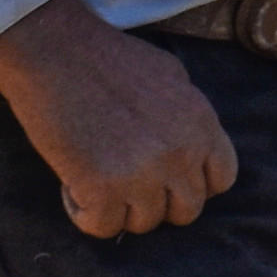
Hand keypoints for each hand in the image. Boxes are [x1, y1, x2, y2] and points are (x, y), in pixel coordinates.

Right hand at [0, 0, 238, 235]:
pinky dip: (85, 213)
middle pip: (186, 211)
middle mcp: (180, 153)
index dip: (193, 183)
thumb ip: (187, 117)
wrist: (55, 49)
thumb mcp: (169, 75)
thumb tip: (189, 146)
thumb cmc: (105, 56)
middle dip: (157, 201)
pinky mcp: (102, 188)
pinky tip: (73, 187)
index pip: (221, 179)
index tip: (167, 178)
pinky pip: (104, 227)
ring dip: (120, 208)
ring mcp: (143, 174)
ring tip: (96, 178)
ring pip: (145, 223)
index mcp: (200, 124)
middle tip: (127, 182)